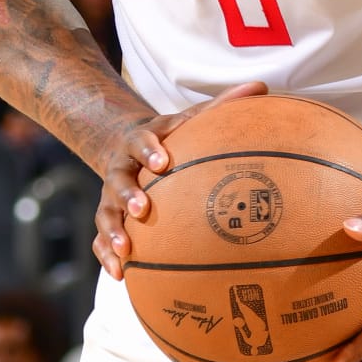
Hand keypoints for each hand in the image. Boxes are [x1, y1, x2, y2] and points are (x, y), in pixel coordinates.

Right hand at [94, 83, 269, 278]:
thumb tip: (261, 86)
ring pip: (106, 213)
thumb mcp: (189, 118)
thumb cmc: (170, 137)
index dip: (149, 150)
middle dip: (127, 194)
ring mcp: (110, 195)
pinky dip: (106, 255)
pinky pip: (100, 238)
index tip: (162, 161)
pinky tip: (120, 274)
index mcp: (141, 142)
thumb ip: (221, 106)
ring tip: (125, 252)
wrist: (127, 148)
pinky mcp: (108, 216)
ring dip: (112, 232)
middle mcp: (121, 168)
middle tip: (142, 210)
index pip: (142, 141)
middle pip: (118, 180)